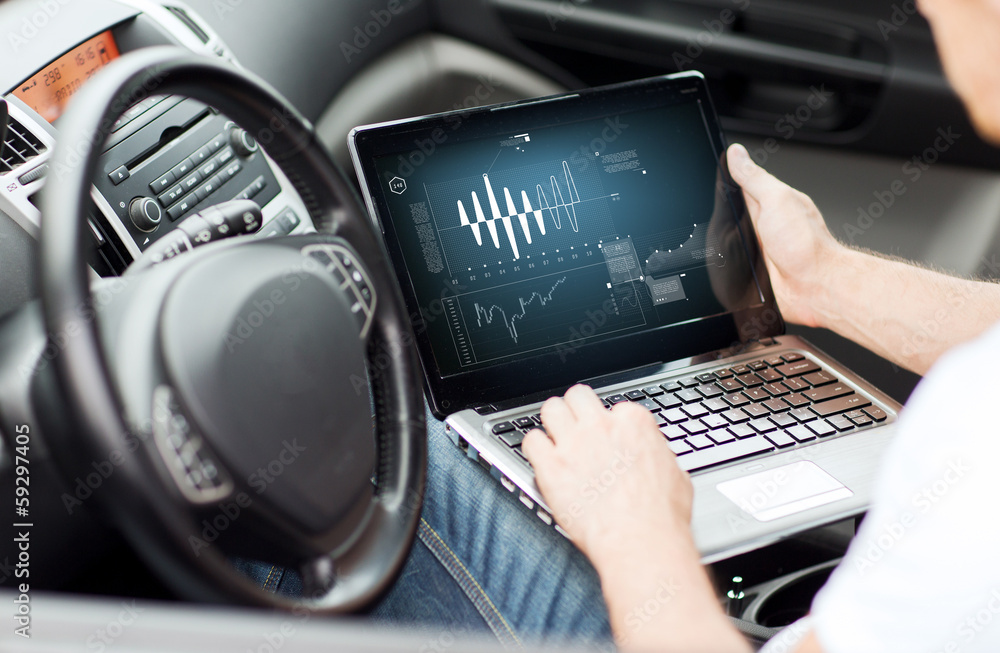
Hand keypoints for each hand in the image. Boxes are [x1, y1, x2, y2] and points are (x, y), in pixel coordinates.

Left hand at [521, 385, 693, 568]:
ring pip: (551, 409)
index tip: (607, 437)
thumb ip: (658, 455)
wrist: (641, 542)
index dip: (610, 424)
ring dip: (552, 421)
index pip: (614, 407)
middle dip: (576, 409)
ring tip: (554, 435)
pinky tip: (540, 458)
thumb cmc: (660, 516)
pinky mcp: (550, 466)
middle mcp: (600, 426)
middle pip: (578, 397)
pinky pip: (531, 441)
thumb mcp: (675, 474)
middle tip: (575, 425)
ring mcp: (573, 444)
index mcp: (633, 423)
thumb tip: (654, 455)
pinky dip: (534, 448)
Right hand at [726, 143, 843, 327]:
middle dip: (719, 214)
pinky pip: (730, 260)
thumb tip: (736, 153)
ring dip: (722, 241)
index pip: (740, 181)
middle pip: (729, 211)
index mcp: (771, 200)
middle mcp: (766, 221)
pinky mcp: (753, 267)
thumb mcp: (776, 200)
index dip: (722, 178)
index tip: (708, 176)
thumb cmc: (806, 246)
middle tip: (728, 221)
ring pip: (726, 237)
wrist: (816, 288)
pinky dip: (725, 261)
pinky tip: (730, 261)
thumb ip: (754, 178)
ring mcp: (759, 245)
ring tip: (735, 244)